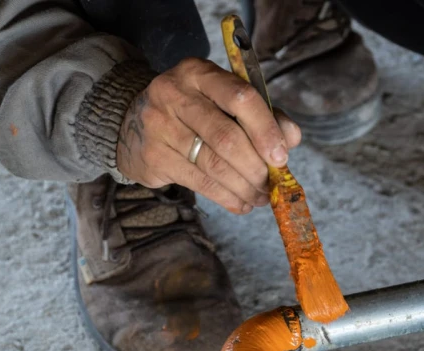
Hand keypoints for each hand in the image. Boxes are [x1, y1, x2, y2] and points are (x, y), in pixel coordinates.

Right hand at [116, 57, 301, 213]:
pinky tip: (241, 203)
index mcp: (199, 73)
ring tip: (260, 197)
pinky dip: (227, 198)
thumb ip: (263, 115)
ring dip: (244, 187)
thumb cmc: (192, 112)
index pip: (240, 97)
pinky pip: (200, 183)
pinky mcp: (154, 157)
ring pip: (214, 165)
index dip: (266, 130)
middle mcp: (175, 94)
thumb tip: (292, 138)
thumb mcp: (224, 101)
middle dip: (256, 167)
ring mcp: (160, 126)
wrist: (131, 122)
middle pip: (227, 137)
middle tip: (271, 184)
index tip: (281, 156)